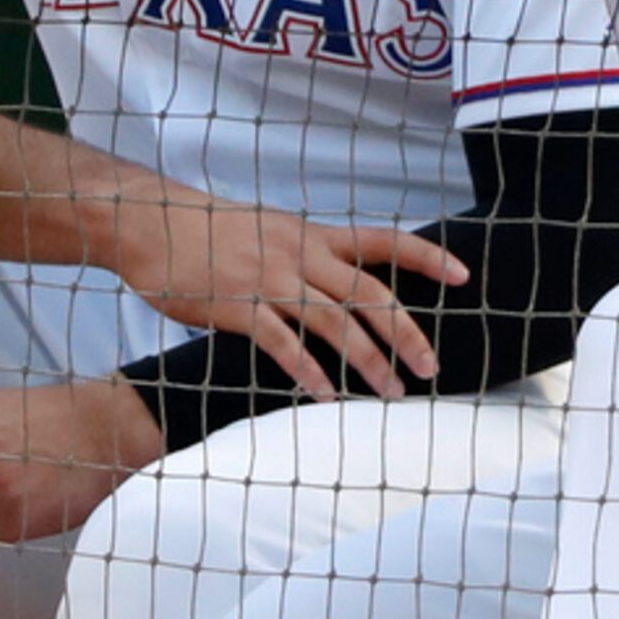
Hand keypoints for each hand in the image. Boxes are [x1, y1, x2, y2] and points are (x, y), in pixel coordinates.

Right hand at [110, 192, 468, 399]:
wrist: (153, 222)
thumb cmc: (213, 233)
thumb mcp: (273, 231)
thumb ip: (309, 255)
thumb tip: (341, 283)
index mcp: (315, 235)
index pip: (386, 241)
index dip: (428, 257)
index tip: (465, 275)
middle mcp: (301, 253)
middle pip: (369, 292)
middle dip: (406, 331)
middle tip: (432, 367)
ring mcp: (270, 278)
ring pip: (333, 321)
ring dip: (368, 359)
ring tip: (392, 392)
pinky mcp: (238, 305)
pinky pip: (282, 342)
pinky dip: (308, 371)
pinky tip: (327, 396)